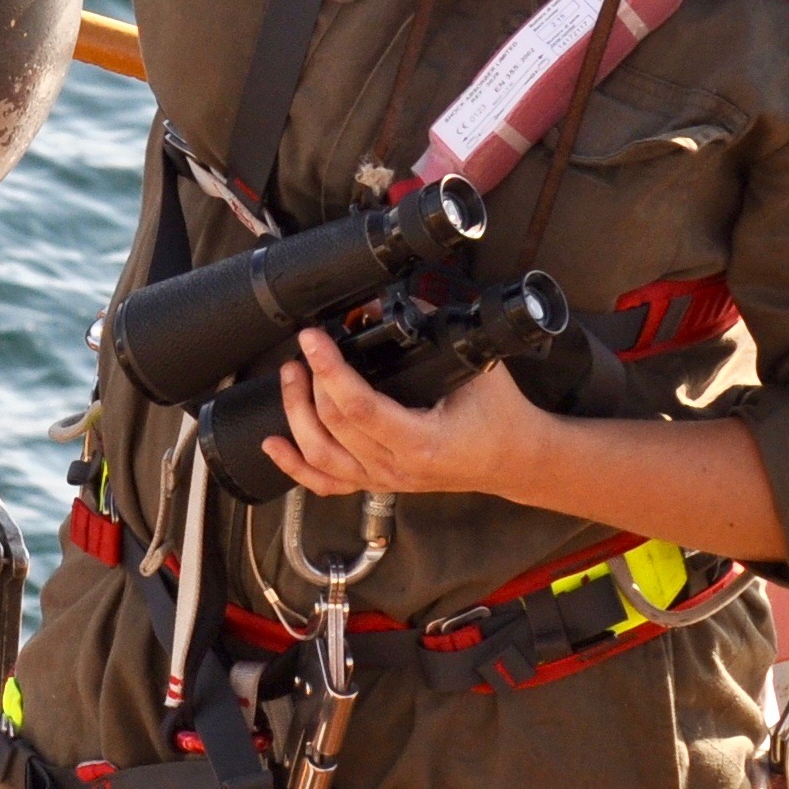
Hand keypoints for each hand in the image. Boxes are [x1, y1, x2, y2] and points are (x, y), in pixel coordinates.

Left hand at [263, 328, 554, 502]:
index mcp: (422, 441)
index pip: (358, 407)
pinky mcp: (377, 483)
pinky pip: (326, 482)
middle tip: (303, 350)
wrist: (515, 460)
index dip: (329, 370)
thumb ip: (435, 331)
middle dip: (309, 383)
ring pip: (321, 454)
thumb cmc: (500, 415)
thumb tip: (385, 304)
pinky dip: (295, 465)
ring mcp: (384, 479)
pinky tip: (273, 445)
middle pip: (332, 426)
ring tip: (291, 377)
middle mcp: (397, 466)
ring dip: (296, 413)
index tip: (312, 339)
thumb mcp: (476, 366)